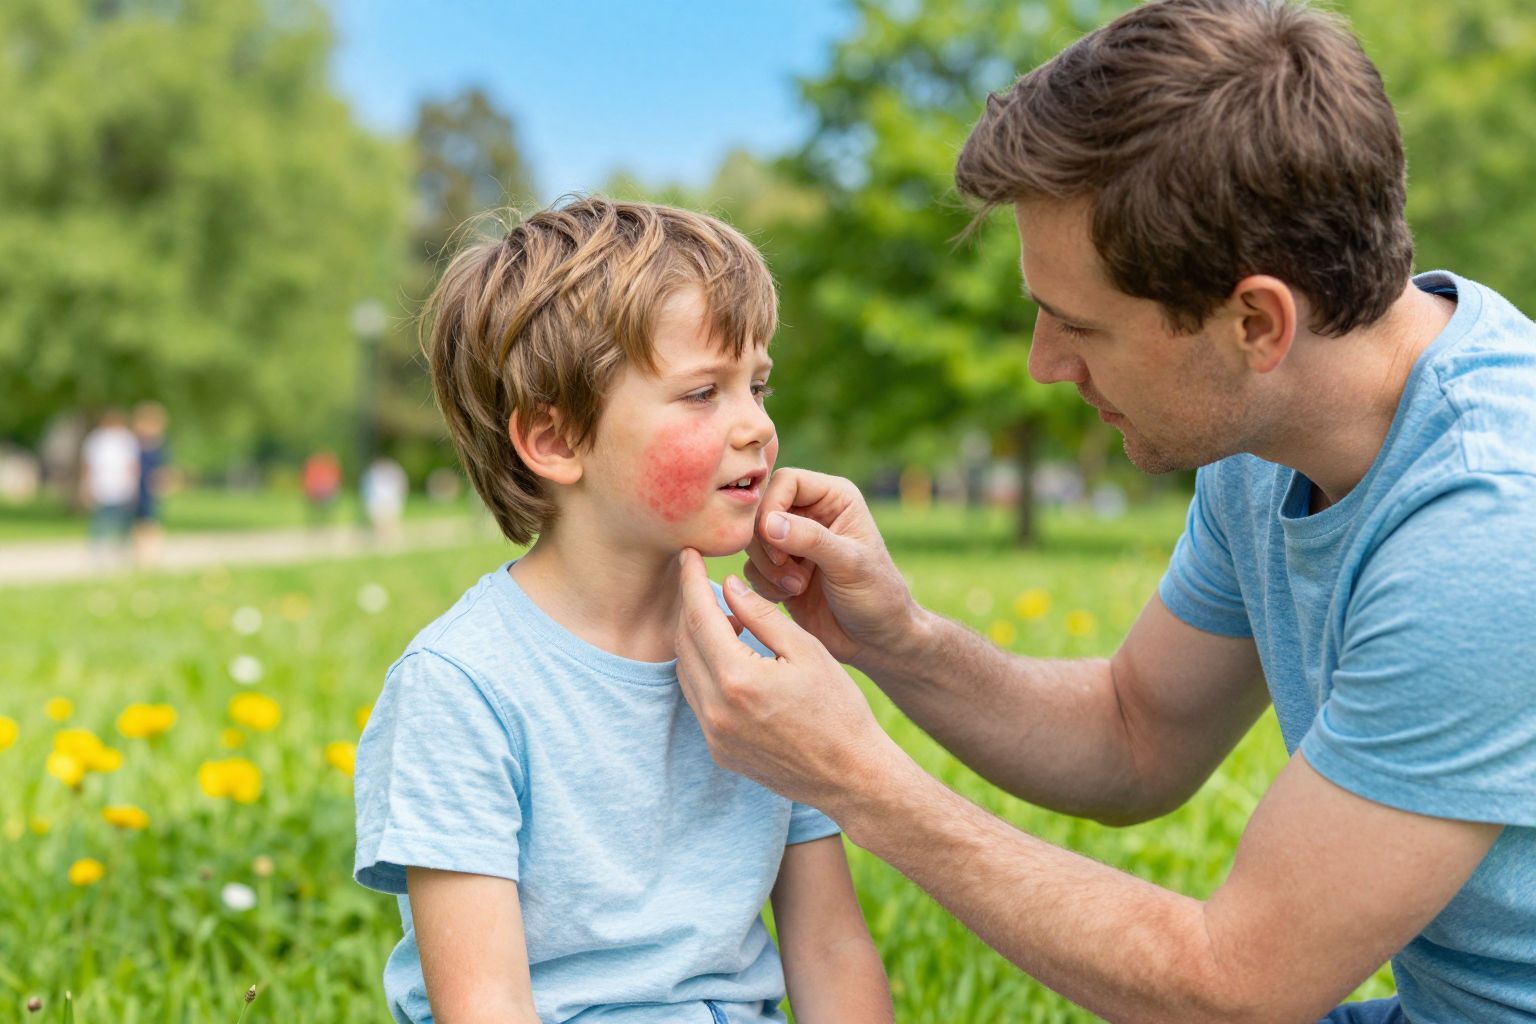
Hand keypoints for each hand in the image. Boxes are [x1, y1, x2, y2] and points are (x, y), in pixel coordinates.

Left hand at [674, 548, 898, 812]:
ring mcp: (714, 735)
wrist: (852, 776)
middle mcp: (716, 709)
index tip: (688, 555)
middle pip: (684, 642)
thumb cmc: (840, 708)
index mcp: (737, 678)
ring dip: (696, 640)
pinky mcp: (719, 750)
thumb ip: (762, 615)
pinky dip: (705, 671)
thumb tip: (730, 585)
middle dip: (689, 606)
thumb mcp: (807, 650)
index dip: (691, 580)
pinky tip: (732, 659)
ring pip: (686, 671)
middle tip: (700, 580)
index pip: (699, 615)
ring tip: (725, 620)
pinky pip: (698, 700)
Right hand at [743, 469, 920, 669]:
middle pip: (761, 510)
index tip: (777, 544)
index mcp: (834, 498)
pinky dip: (764, 584)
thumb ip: (811, 539)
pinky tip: (791, 596)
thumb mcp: (850, 564)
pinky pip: (752, 567)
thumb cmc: (877, 597)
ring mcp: (794, 543)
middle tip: (784, 568)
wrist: (875, 641)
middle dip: (766, 544)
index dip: (772, 508)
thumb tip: (768, 522)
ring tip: (795, 586)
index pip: (785, 481)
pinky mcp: (780, 570)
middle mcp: (811, 514)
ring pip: (752, 540)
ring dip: (766, 567)